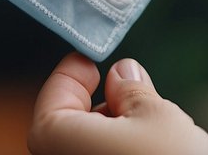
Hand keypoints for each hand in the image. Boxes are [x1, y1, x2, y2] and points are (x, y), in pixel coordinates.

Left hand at [28, 53, 207, 154]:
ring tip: (151, 126)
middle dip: (99, 105)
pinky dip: (121, 153)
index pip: (51, 101)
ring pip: (89, 150)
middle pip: (69, 128)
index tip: (90, 62)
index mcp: (60, 142)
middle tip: (128, 90)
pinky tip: (153, 150)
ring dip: (113, 132)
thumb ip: (132, 90)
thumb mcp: (157, 113)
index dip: (69, 76)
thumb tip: (122, 74)